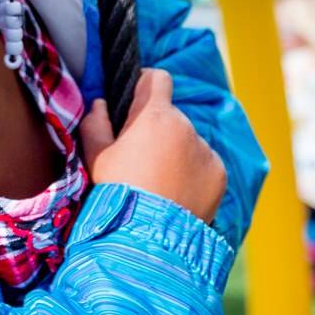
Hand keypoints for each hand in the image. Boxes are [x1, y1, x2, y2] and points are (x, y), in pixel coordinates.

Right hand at [79, 67, 225, 222]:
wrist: (149, 236)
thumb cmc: (117, 191)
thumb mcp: (95, 157)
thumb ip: (95, 123)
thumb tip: (101, 103)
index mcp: (154, 115)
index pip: (157, 78)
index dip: (145, 84)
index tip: (136, 100)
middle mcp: (186, 126)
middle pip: (171, 116)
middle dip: (158, 130)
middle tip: (141, 159)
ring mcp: (205, 149)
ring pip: (188, 141)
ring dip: (176, 153)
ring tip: (159, 184)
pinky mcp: (219, 172)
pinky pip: (204, 163)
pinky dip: (193, 173)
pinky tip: (176, 194)